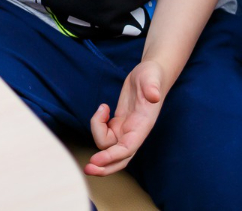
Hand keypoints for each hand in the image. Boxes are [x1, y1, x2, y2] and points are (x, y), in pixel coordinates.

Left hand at [86, 60, 166, 175]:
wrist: (150, 74)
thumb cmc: (152, 75)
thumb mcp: (152, 77)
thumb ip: (153, 87)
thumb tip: (154, 96)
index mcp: (143, 126)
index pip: (127, 149)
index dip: (112, 157)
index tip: (96, 160)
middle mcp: (134, 133)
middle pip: (119, 159)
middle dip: (104, 167)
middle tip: (87, 167)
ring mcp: (125, 130)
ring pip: (107, 145)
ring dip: (97, 132)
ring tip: (102, 109)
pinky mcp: (118, 124)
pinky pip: (104, 134)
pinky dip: (97, 125)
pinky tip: (103, 109)